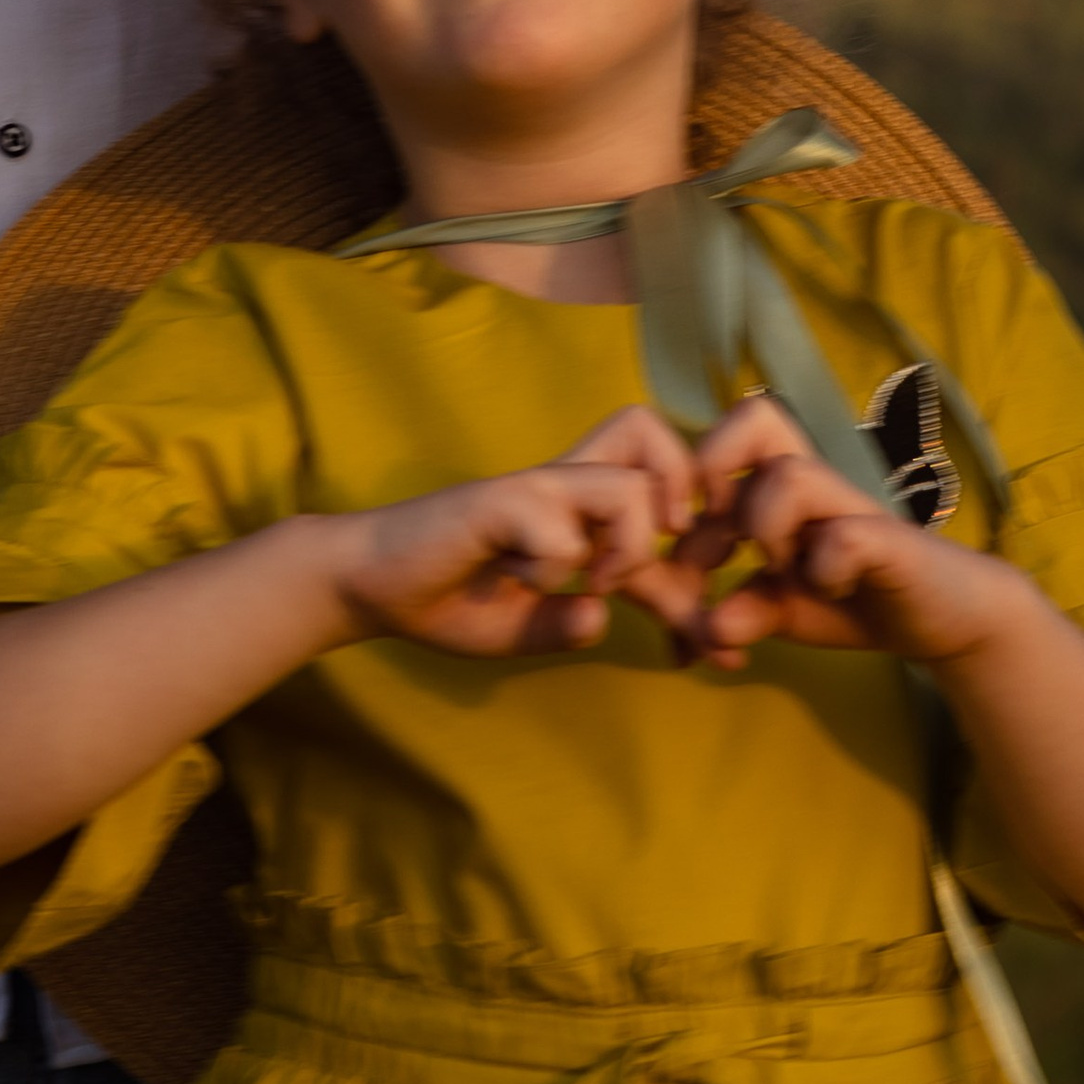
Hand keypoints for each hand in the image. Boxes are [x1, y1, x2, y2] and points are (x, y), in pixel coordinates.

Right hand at [327, 406, 711, 659]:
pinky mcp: (497, 502)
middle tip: (664, 570)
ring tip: (590, 584)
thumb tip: (604, 618)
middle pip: (653, 439)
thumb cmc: (446, 598)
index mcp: (578, 509)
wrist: (368, 584)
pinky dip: (553, 569)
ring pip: (628, 493)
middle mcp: (562, 484)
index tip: (716, 645)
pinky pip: (560, 535)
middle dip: (684, 512)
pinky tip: (516, 579)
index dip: (700, 566)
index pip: (660, 493)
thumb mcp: (527, 626)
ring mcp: (531, 489)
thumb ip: (571, 624)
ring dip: (626, 550)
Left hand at [682, 394, 1032, 668]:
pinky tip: (831, 592)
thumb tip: (705, 630)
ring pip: (788, 474)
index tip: (686, 556)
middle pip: (754, 415)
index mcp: (780, 490)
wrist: (948, 619)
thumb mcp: (786, 612)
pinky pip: (844, 538)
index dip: (684, 486)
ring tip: (782, 570)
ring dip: (766, 527)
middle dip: (712, 469)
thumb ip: (742, 613)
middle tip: (718, 542)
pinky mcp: (890, 542)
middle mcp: (814, 484)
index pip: (720, 441)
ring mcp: (852, 507)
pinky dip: (824, 570)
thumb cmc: (858, 600)